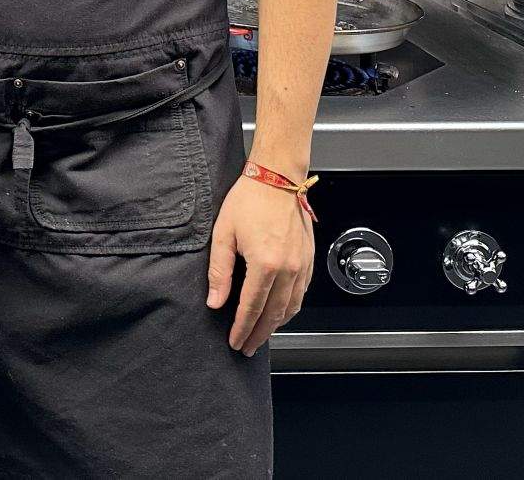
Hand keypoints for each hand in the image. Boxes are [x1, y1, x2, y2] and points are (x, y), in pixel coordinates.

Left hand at [206, 174, 313, 355]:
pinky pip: (302, 294)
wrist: (277, 177)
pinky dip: (291, 308)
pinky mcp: (309, 259)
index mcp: (265, 264)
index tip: (235, 341)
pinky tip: (281, 311)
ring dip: (276, 325)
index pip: (251, 308)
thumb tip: (215, 301)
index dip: (242, 328)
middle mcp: (288, 269)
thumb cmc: (250, 199)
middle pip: (273, 314)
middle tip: (246, 346)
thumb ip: (219, 271)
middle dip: (259, 334)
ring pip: (291, 307)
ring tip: (262, 334)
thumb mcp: (224, 234)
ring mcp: (302, 265)